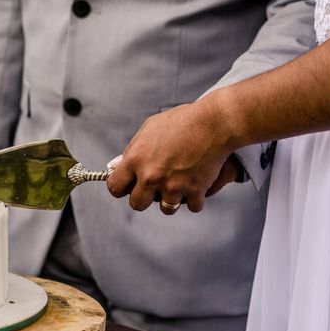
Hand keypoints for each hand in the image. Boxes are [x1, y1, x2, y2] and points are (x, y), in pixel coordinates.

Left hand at [107, 98, 236, 213]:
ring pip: (166, 209)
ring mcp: (173, 186)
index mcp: (135, 160)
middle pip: (137, 204)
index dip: (120, 188)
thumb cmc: (181, 121)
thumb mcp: (149, 128)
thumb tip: (117, 165)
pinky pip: (191, 206)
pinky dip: (195, 198)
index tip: (127, 186)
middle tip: (154, 188)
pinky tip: (197, 183)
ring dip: (171, 199)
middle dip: (144, 198)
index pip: (115, 187)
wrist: (214, 122)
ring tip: (178, 184)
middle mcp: (151, 176)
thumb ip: (132, 150)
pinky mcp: (195, 191)